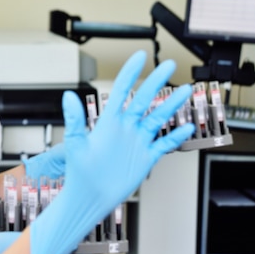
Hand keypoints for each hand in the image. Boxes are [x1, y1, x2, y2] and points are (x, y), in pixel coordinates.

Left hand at [30, 50, 194, 253]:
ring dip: (171, 105)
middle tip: (169, 64)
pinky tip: (187, 127)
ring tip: (186, 90)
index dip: (130, 73)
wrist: (90, 197)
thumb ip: (74, 119)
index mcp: (109, 122)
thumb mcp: (75, 142)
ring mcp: (136, 142)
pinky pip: (163, 144)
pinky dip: (176, 137)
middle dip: (156, 81)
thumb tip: (67, 96)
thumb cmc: (79, 172)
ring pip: (158, 119)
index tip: (140, 56)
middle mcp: (125, 128)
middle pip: (144, 100)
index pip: (122, 91)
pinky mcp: (145, 158)